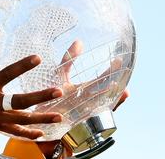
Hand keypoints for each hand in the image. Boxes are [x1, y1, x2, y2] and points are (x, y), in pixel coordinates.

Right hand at [0, 38, 63, 139]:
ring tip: (59, 116)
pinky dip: (28, 133)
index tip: (38, 58)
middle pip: (21, 101)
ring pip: (22, 119)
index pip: (8, 74)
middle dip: (41, 97)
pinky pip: (14, 131)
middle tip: (58, 91)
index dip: (22, 66)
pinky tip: (42, 133)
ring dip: (41, 118)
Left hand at [37, 41, 129, 157]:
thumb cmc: (50, 97)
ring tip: (123, 89)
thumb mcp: (59, 76)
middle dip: (114, 80)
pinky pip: (91, 120)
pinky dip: (100, 114)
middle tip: (123, 69)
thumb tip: (79, 41)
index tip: (119, 59)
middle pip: (105, 90)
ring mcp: (86, 112)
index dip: (110, 70)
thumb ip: (68, 60)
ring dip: (113, 98)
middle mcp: (88, 101)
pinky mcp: (80, 122)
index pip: (101, 80)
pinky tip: (106, 107)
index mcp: (84, 90)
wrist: (41, 119)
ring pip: (104, 105)